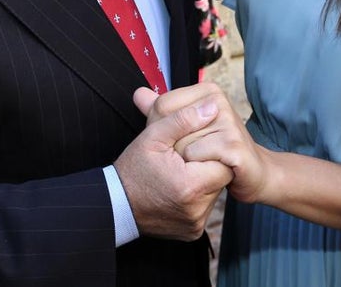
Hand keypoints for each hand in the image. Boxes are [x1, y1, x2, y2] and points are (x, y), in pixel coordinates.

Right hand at [113, 88, 231, 239]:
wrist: (115, 206)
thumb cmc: (132, 170)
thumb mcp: (153, 136)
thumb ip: (183, 119)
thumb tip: (211, 107)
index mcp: (190, 186)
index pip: (225, 163)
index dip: (212, 151)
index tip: (195, 148)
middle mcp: (197, 210)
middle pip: (221, 179)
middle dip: (208, 165)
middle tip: (186, 159)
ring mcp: (195, 224)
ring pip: (214, 194)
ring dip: (203, 181)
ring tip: (181, 173)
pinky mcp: (192, 232)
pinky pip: (204, 209)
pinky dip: (196, 198)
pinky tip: (178, 189)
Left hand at [137, 84, 270, 205]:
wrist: (251, 173)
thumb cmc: (216, 148)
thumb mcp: (185, 127)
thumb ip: (162, 111)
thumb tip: (138, 93)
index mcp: (208, 90)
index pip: (161, 105)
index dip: (163, 129)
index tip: (184, 138)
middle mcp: (218, 100)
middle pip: (171, 127)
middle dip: (175, 148)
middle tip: (197, 153)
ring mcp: (228, 120)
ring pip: (181, 145)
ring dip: (188, 161)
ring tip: (207, 160)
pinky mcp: (233, 144)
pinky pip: (194, 158)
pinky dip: (199, 169)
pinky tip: (215, 167)